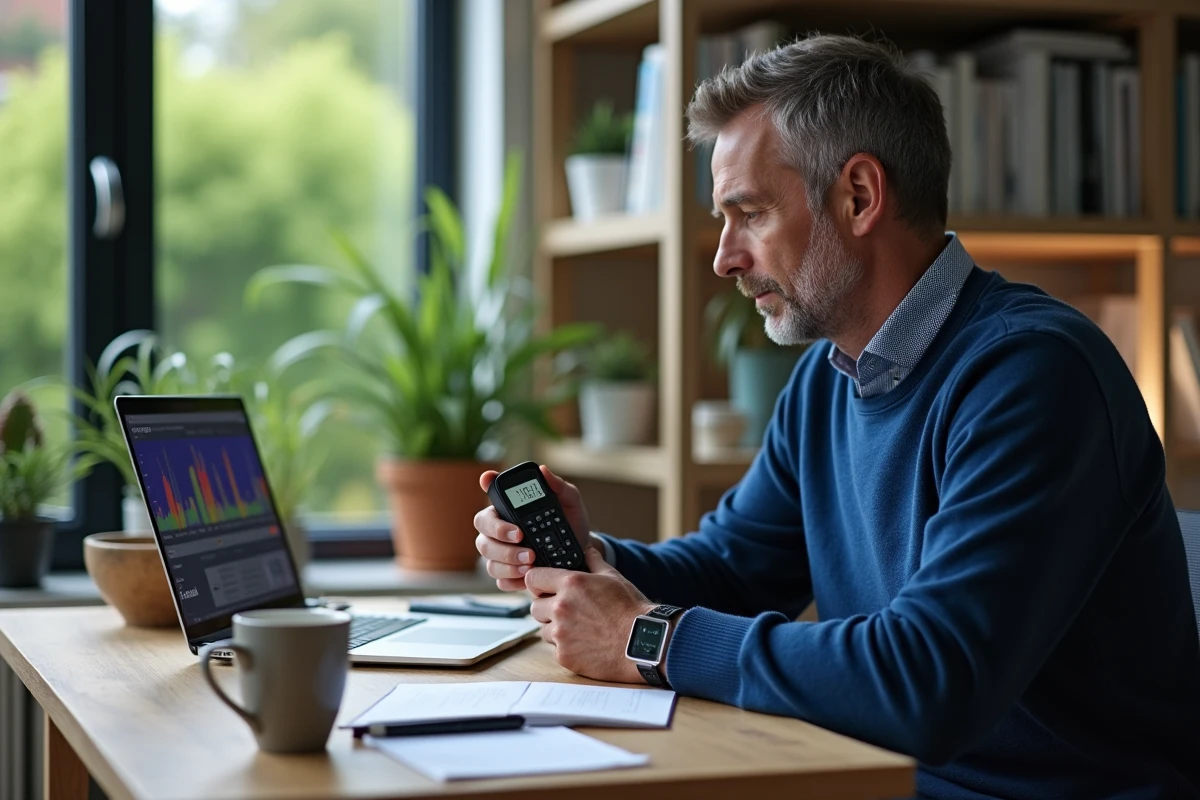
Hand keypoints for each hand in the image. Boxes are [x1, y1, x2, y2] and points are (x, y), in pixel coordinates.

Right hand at [474, 465, 593, 591]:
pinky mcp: (508, 575)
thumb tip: (543, 471)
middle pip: (483, 539)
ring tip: (532, 563)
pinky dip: (513, 580)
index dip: (491, 513)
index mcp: (506, 512)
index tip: (512, 523)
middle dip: (503, 544)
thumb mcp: (569, 501)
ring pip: (490, 562)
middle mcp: (498, 533)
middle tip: (527, 547)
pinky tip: (528, 577)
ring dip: (509, 564)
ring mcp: (500, 556)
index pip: (487, 511)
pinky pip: (500, 581)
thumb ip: (558, 486)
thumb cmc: (571, 522)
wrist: (580, 551)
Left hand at [527, 548, 654, 683]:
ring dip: (555, 628)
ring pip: (543, 629)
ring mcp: (560, 634)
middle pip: (535, 606)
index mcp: (570, 584)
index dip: (538, 582)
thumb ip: (594, 561)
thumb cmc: (630, 609)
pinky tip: (586, 643)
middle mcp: (560, 608)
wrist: (642, 642)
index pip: (533, 578)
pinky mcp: (564, 655)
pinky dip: (567, 647)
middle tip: (567, 610)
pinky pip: (555, 648)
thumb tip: (587, 550)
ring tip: (579, 628)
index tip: (543, 587)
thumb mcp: (613, 577)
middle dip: (547, 607)